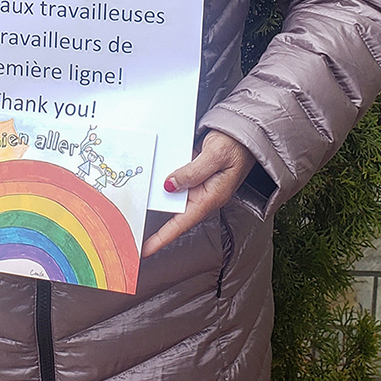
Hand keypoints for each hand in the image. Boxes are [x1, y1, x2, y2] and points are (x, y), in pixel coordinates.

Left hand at [141, 131, 255, 257]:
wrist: (247, 132)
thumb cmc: (237, 145)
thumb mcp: (215, 155)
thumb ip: (192, 171)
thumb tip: (169, 184)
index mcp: (211, 197)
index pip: (182, 223)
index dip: (163, 238)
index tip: (146, 249)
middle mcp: (204, 194)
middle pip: (174, 210)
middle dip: (155, 215)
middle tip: (133, 220)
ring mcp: (200, 184)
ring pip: (174, 193)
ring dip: (159, 193)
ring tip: (140, 194)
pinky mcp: (196, 173)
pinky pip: (178, 179)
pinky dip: (167, 176)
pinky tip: (157, 170)